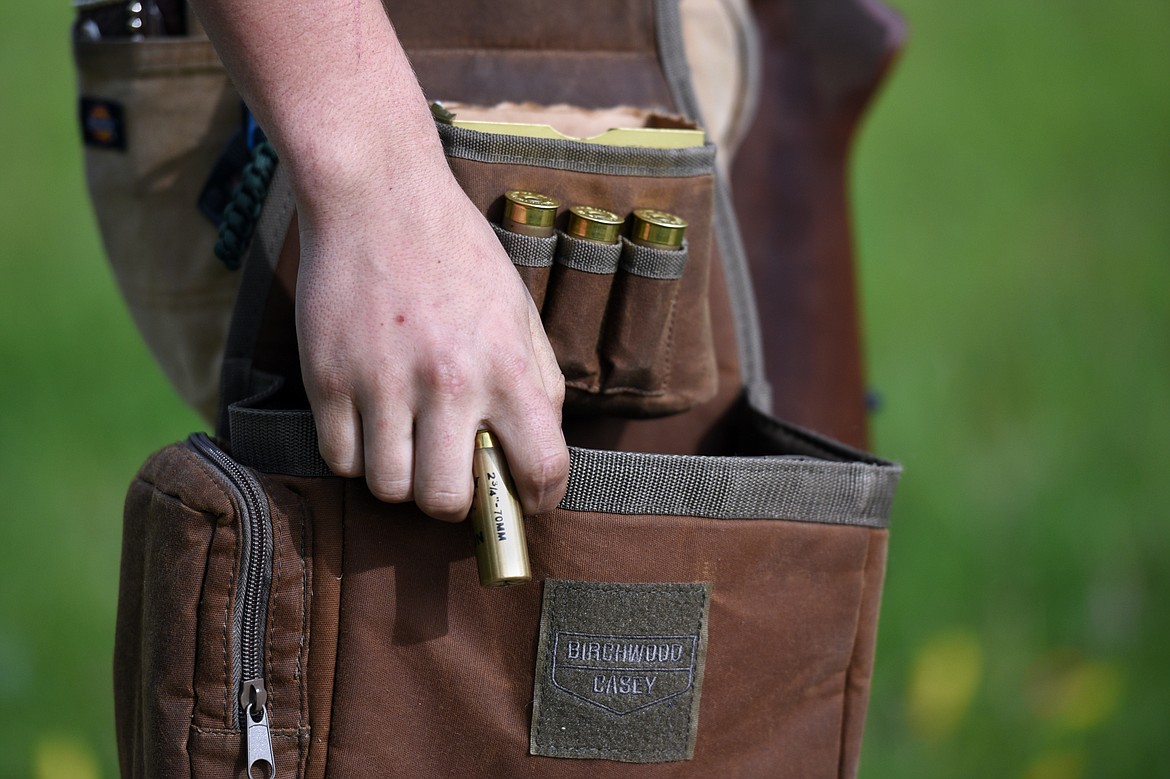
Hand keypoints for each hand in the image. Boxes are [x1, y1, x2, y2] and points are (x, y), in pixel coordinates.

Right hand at [294, 173, 568, 520]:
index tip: (527, 501)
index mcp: (507, 366)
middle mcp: (448, 381)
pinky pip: (341, 460)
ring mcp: (383, 382)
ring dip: (401, 479)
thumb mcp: (518, 310)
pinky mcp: (328, 378)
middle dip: (454, 501)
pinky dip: (357, 455)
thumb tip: (537, 451)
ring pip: (389, 489)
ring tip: (407, 444)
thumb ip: (538, 381)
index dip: (539, 499)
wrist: (379, 194)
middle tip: (451, 476)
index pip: (541, 468)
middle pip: (447, 501)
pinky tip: (370, 423)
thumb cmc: (457, 253)